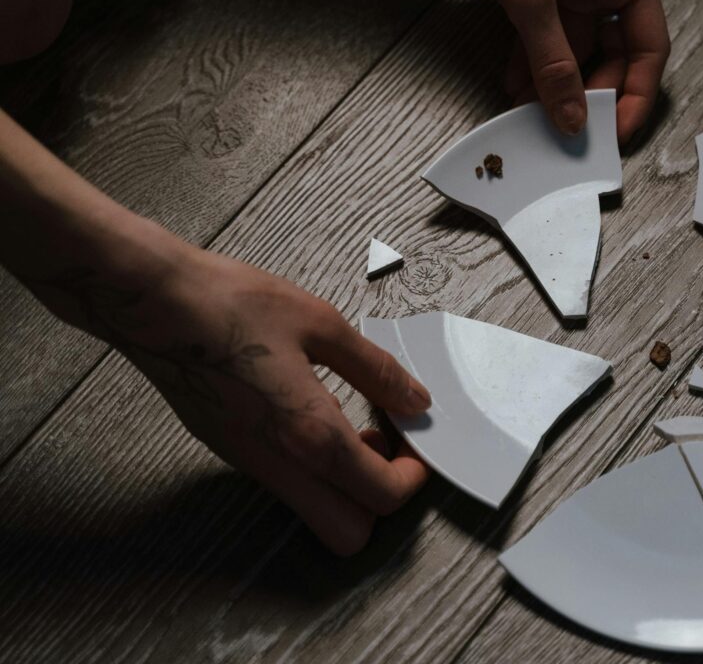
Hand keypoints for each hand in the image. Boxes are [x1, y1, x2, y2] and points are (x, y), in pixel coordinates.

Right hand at [35, 239, 431, 555]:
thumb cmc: (229, 306)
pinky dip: (313, 468)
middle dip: (379, 501)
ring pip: (314, 512)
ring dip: (346, 485)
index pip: (381, 495)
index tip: (416, 444)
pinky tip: (315, 413)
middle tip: (388, 449)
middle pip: (348, 534)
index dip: (412, 476)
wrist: (151, 302)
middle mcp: (278, 462)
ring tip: (355, 425)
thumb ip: (375, 368)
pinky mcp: (229, 450)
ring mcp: (248, 463)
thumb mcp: (321, 324)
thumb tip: (413, 397)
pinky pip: (286, 484)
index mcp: (309, 433)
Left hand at [408, 0, 669, 141]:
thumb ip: (552, 64)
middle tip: (569, 128)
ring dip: (556, 84)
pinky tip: (518, 86)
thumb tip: (569, 116)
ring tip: (534, 112)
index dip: (635, 94)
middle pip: (614, 54)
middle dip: (588, 92)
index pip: (648, 47)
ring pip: (578, 51)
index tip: (616, 132)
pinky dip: (536, 64)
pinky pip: (551, 40)